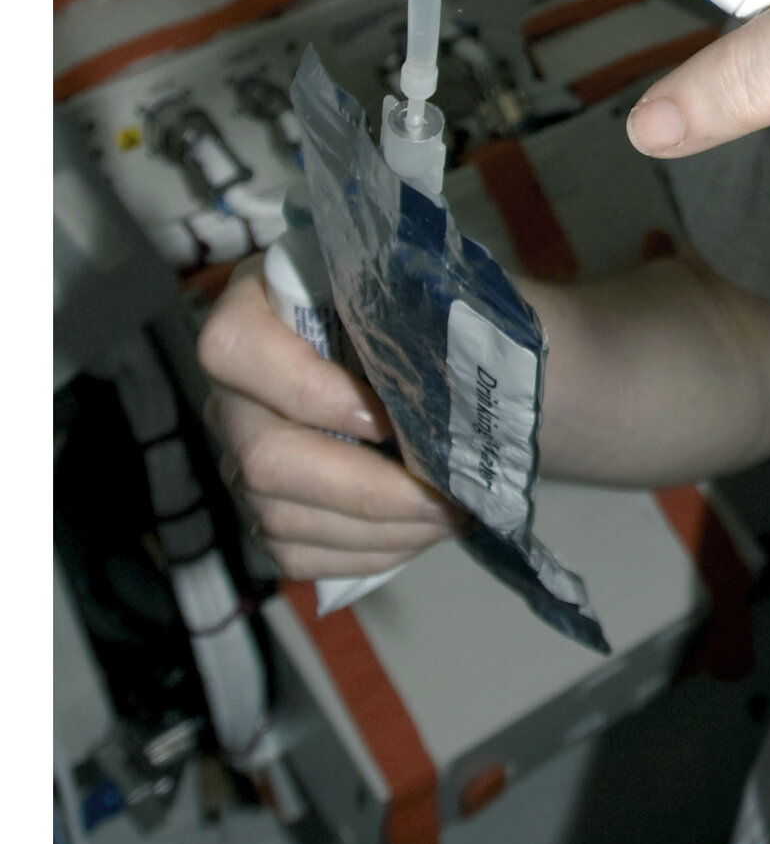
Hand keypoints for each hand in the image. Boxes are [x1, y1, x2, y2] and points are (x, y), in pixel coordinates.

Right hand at [198, 260, 463, 580]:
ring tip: (450, 516)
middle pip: (264, 456)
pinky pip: (295, 553)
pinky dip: (364, 553)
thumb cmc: (425, 310)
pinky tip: (419, 534)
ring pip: (280, 516)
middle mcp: (234, 387)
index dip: (305, 391)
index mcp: (256, 307)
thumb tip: (460, 365)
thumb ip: (423, 310)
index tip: (386, 417)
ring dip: (376, 531)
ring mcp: (240, 453)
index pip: (237, 349)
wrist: (422, 350)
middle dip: (365, 490)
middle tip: (445, 496)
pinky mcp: (262, 507)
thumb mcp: (424, 290)